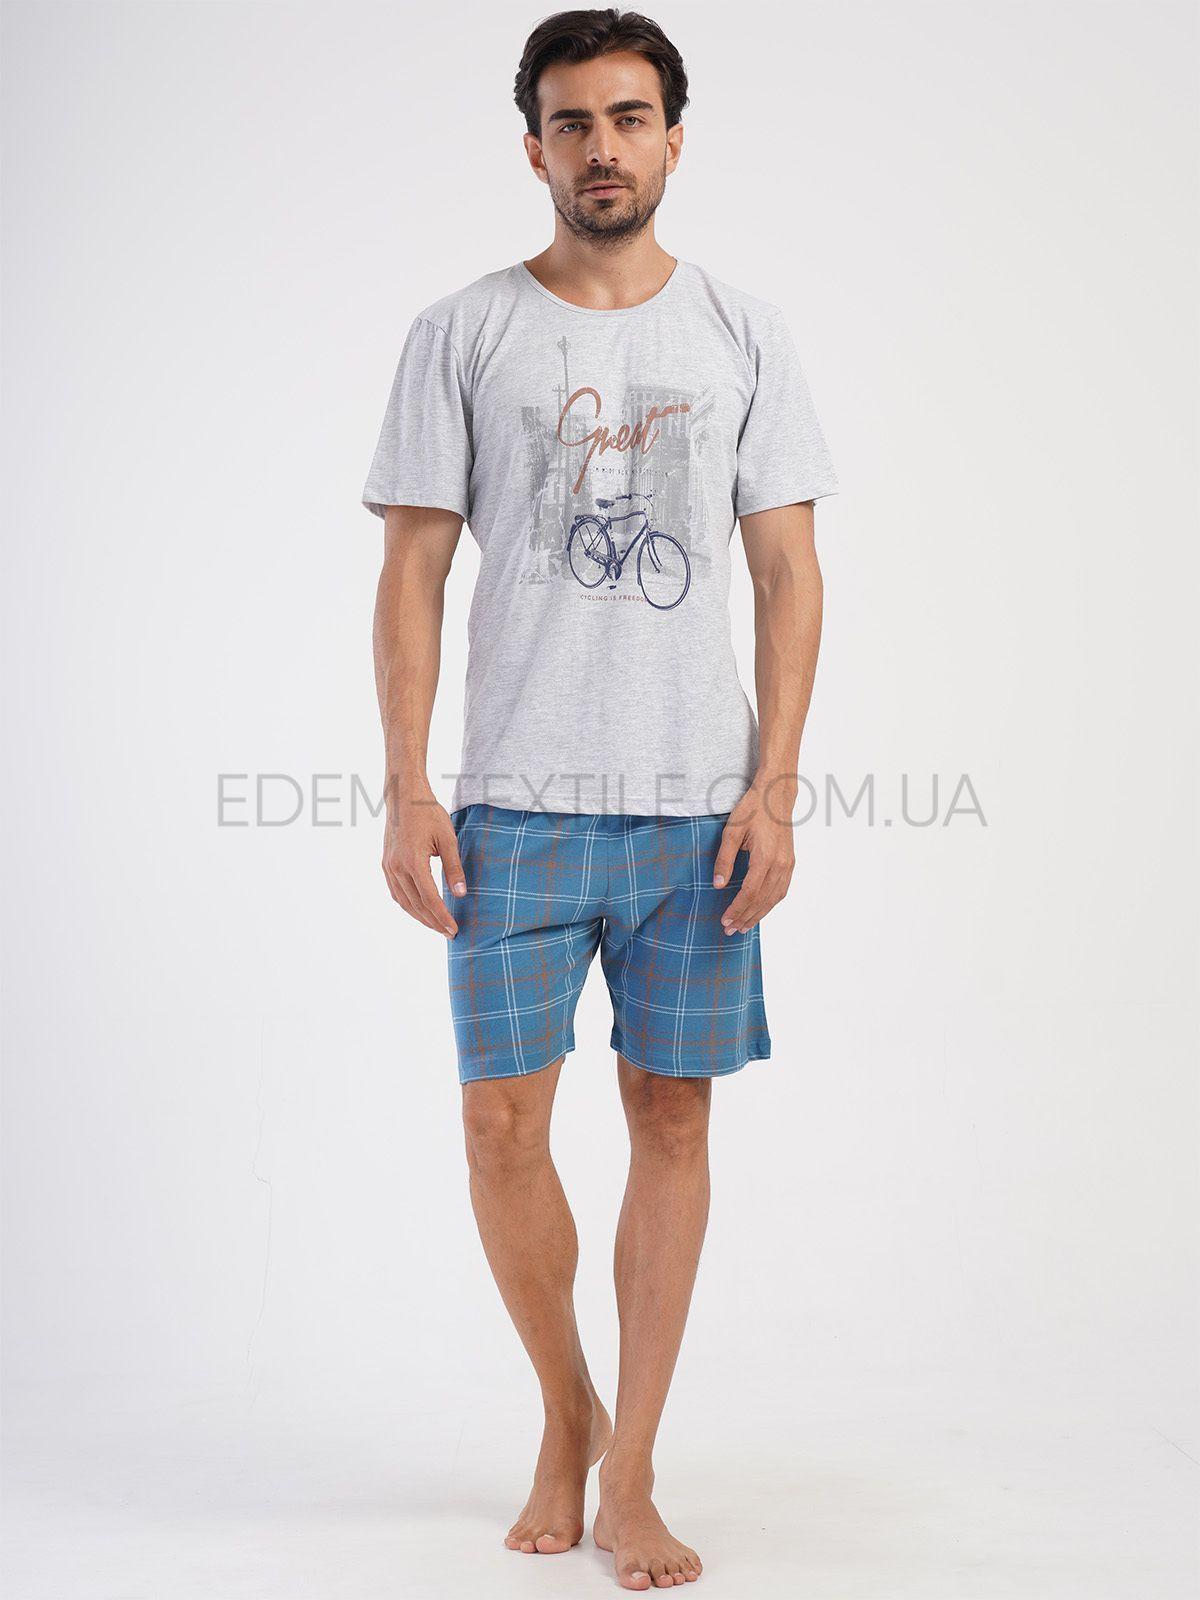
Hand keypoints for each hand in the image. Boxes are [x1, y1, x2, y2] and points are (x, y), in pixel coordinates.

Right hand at [382, 789, 466, 937]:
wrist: (404, 796)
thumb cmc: (428, 814)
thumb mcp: (447, 838)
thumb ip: (454, 868)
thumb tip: (460, 894)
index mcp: (413, 861)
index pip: (430, 899)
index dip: (442, 917)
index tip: (453, 929)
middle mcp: (397, 867)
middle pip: (415, 905)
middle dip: (432, 922)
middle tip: (449, 932)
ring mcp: (388, 866)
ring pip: (404, 901)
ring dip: (420, 917)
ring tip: (436, 925)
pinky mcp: (386, 864)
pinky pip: (396, 892)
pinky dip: (408, 905)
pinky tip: (419, 910)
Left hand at [712, 778, 796, 933]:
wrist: (776, 797)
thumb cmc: (752, 810)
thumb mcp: (731, 831)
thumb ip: (724, 859)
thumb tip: (718, 885)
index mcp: (765, 857)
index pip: (749, 893)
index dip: (737, 909)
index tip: (725, 920)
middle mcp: (780, 864)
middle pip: (762, 900)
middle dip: (746, 917)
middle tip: (730, 930)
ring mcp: (788, 865)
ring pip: (774, 898)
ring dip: (759, 915)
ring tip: (744, 926)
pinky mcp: (790, 863)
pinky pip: (782, 890)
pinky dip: (771, 904)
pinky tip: (760, 909)